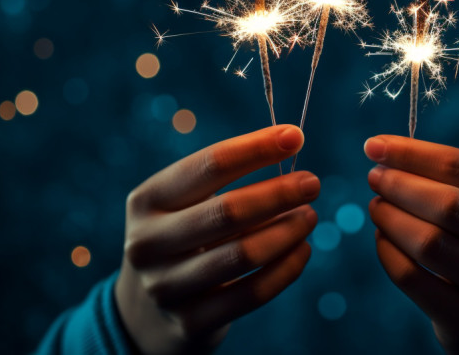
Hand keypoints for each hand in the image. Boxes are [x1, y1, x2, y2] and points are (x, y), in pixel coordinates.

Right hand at [115, 125, 319, 354]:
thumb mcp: (182, 205)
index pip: (209, 165)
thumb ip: (225, 180)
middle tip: (311, 183)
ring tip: (309, 217)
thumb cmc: (181, 238)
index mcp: (148, 200)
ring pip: (244, 254)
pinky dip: (286, 269)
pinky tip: (302, 251)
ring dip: (287, 231)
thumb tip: (288, 146)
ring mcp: (166, 287)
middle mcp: (148, 243)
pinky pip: (252, 292)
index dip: (256, 148)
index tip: (296, 136)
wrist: (147, 313)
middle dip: (279, 193)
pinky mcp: (190, 322)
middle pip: (228, 211)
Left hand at [364, 135, 458, 354]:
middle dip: (399, 185)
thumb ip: (453, 180)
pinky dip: (387, 253)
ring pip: (428, 244)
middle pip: (448, 205)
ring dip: (390, 218)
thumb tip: (383, 152)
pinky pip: (413, 279)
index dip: (411, 153)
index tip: (374, 146)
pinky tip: (383, 239)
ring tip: (378, 207)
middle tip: (375, 179)